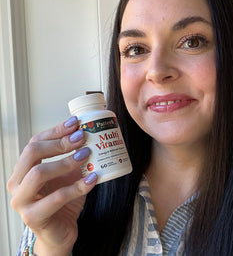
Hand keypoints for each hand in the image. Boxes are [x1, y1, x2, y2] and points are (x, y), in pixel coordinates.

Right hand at [7, 116, 97, 254]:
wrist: (61, 230)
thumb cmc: (64, 198)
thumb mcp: (69, 173)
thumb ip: (74, 156)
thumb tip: (91, 134)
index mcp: (24, 169)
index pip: (35, 142)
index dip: (56, 131)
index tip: (76, 123)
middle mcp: (18, 182)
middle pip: (33, 152)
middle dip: (60, 142)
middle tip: (82, 137)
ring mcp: (22, 200)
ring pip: (39, 173)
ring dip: (66, 161)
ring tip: (87, 154)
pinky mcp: (33, 217)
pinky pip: (57, 197)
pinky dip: (78, 186)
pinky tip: (93, 178)